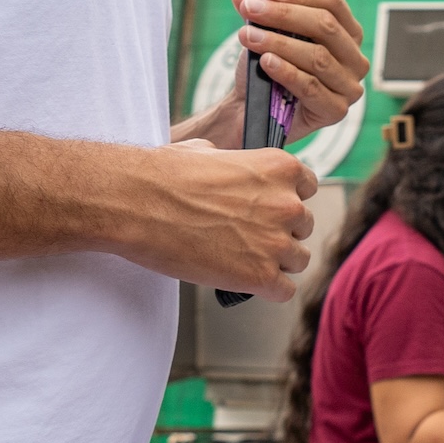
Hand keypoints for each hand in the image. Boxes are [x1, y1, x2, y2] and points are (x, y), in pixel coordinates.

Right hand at [112, 139, 318, 298]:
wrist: (135, 203)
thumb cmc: (164, 174)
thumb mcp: (208, 151)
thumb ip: (235, 162)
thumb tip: (228, 164)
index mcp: (281, 167)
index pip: (307, 187)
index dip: (286, 199)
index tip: (266, 208)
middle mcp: (288, 204)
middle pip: (303, 226)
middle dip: (280, 231)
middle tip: (248, 236)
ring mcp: (277, 243)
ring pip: (298, 260)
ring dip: (276, 262)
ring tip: (244, 260)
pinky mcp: (260, 277)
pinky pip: (284, 291)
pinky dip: (267, 289)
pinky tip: (245, 281)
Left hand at [176, 0, 368, 144]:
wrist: (254, 109)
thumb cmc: (267, 68)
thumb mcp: (261, 33)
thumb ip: (255, 11)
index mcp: (346, 32)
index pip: (332, 2)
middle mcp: (355, 57)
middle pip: (325, 26)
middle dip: (284, 15)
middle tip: (251, 9)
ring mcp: (349, 86)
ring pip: (317, 56)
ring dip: (279, 43)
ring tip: (249, 37)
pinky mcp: (336, 110)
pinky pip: (311, 87)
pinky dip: (287, 72)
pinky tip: (266, 62)